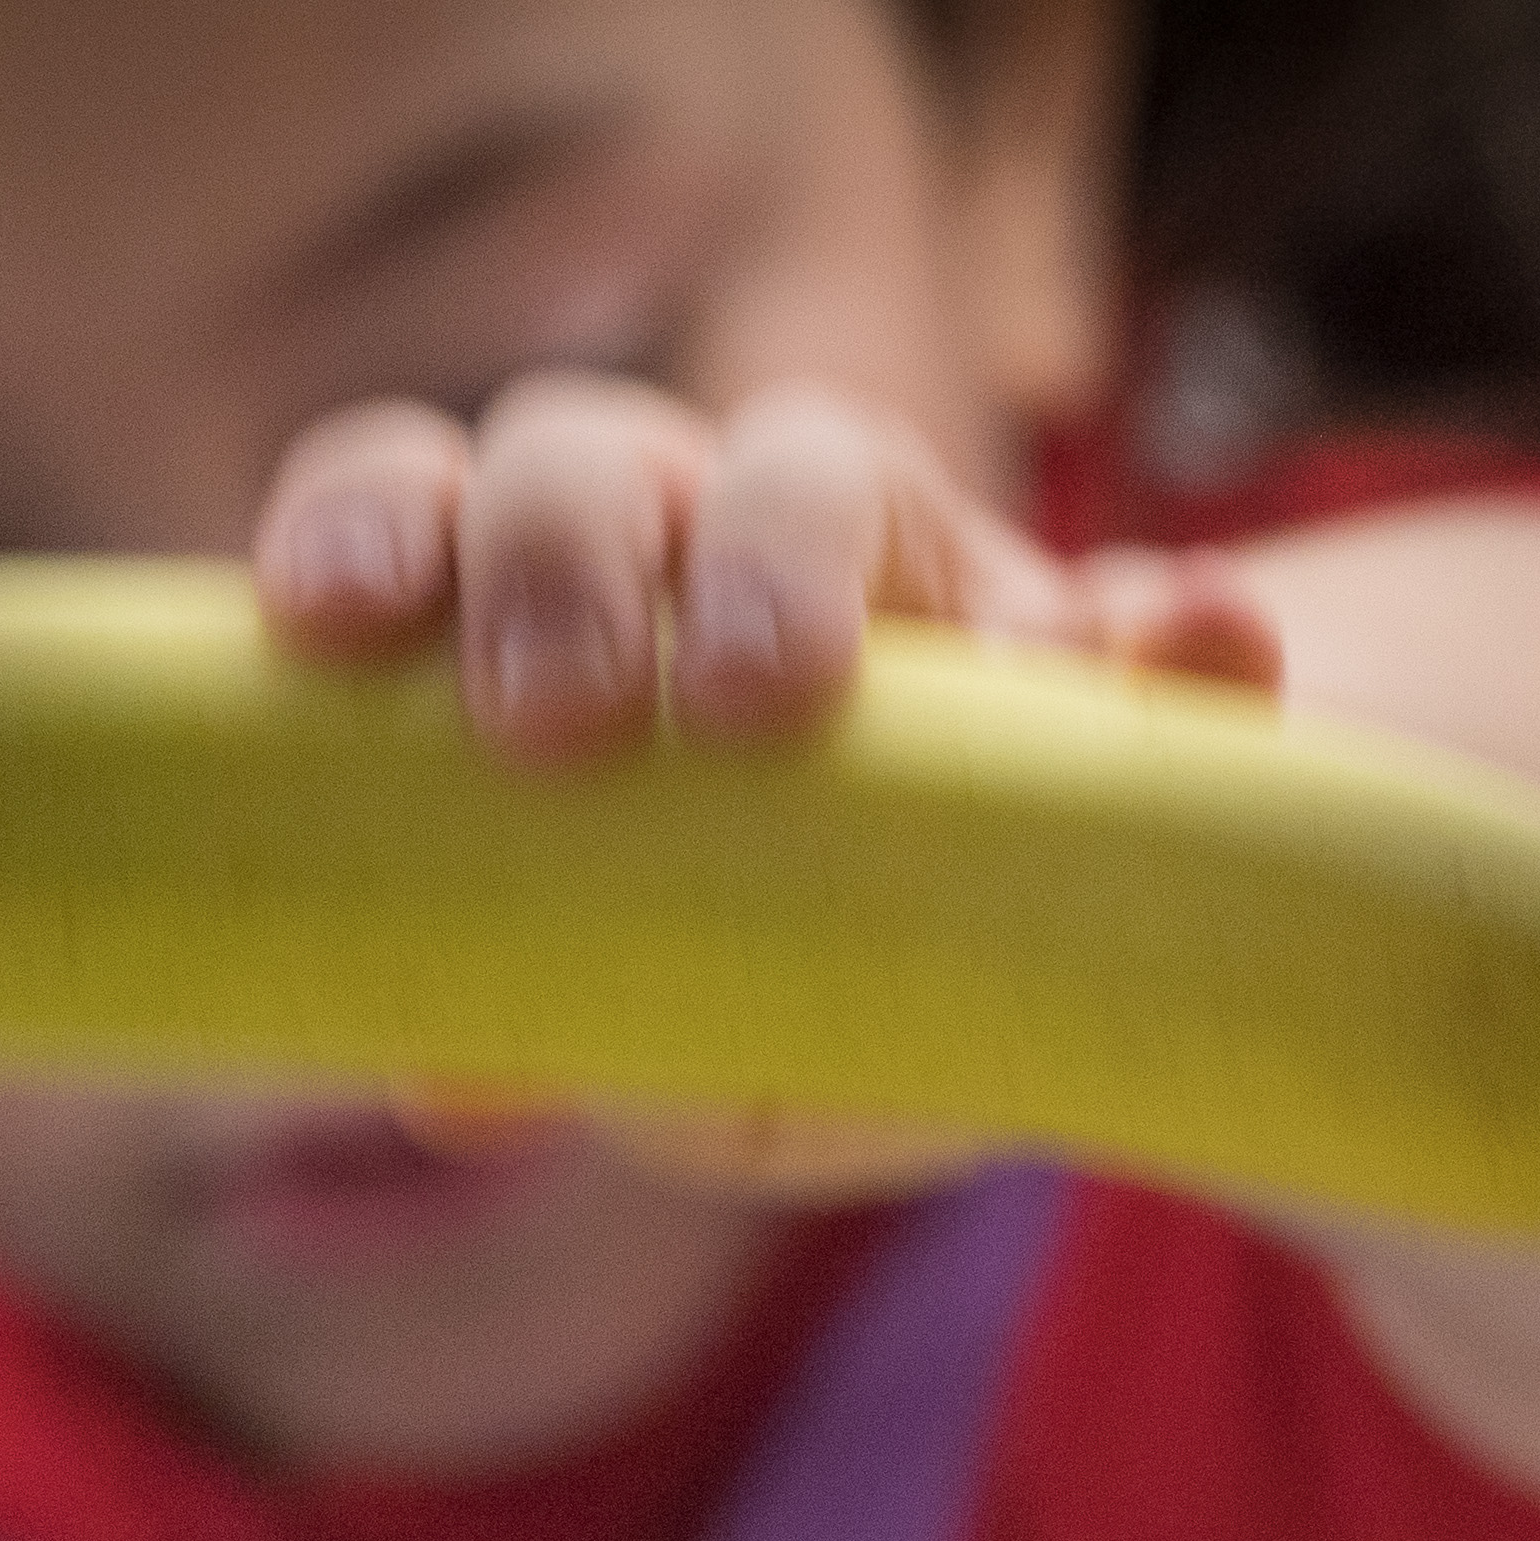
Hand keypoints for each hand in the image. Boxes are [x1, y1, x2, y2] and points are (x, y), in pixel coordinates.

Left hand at [252, 374, 1281, 1191]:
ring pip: (823, 459)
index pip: (430, 497)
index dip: (367, 521)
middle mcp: (706, 538)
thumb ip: (566, 1035)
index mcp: (562, 613)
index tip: (331, 622)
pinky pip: (1169, 620)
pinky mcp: (1120, 648)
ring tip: (779, 693)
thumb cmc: (798, 982)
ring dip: (786, 552)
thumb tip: (442, 1089)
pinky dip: (1187, 637)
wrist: (1054, 969)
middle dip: (555, 559)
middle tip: (553, 726)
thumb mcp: (676, 1038)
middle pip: (587, 450)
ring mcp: (915, 566)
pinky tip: (1208, 650)